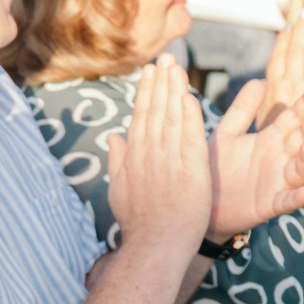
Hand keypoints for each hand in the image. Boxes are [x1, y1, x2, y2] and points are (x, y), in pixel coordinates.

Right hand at [104, 58, 210, 258]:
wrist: (155, 246)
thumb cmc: (138, 223)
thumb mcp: (119, 189)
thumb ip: (117, 161)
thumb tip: (113, 138)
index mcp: (134, 158)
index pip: (141, 117)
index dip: (146, 92)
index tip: (150, 71)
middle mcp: (150, 156)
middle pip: (155, 112)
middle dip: (159, 83)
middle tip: (164, 57)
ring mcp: (169, 163)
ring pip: (172, 120)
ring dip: (174, 92)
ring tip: (176, 68)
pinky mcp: (190, 173)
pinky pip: (191, 139)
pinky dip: (190, 118)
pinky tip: (189, 98)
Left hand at [207, 77, 303, 237]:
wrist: (200, 202)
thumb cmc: (217, 166)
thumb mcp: (227, 134)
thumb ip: (242, 110)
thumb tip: (260, 80)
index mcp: (272, 139)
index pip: (295, 116)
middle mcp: (281, 158)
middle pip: (303, 138)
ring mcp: (277, 182)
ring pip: (300, 168)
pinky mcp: (268, 205)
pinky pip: (286, 202)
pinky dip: (298, 197)